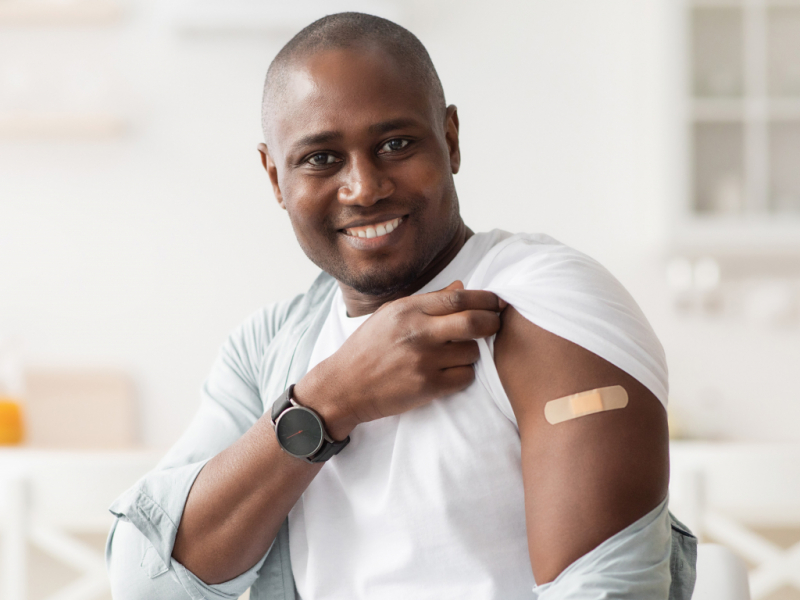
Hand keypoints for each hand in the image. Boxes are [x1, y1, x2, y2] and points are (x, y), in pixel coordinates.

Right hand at [294, 281, 505, 439]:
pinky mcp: (427, 387)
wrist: (344, 386)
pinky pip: (465, 377)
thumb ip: (429, 301)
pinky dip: (464, 375)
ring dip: (473, 353)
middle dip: (492, 322)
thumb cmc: (369, 348)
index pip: (459, 298)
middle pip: (473, 322)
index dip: (485, 299)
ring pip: (472, 352)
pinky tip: (450, 372)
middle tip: (496, 324)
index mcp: (408, 310)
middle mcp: (417, 333)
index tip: (496, 302)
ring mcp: (423, 361)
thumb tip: (463, 286)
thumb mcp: (391, 314)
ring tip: (457, 354)